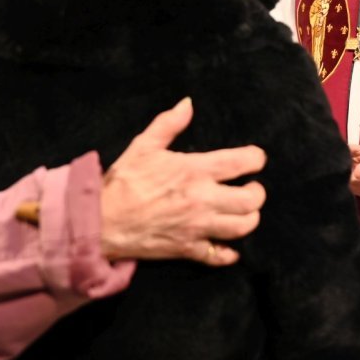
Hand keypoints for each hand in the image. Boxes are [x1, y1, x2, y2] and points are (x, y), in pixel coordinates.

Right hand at [99, 98, 265, 265]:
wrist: (102, 221)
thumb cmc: (123, 182)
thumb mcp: (144, 145)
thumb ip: (169, 123)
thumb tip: (188, 103)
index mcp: (194, 170)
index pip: (242, 162)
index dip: (256, 159)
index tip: (255, 159)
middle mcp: (202, 199)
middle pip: (251, 200)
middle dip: (257, 192)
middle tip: (250, 188)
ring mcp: (198, 227)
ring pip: (242, 227)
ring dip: (249, 219)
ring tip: (242, 211)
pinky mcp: (189, 249)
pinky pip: (221, 256)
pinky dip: (229, 253)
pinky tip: (228, 245)